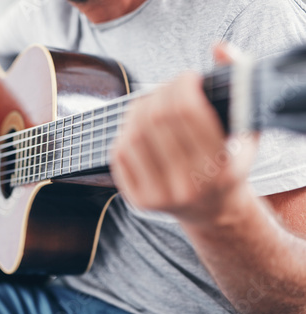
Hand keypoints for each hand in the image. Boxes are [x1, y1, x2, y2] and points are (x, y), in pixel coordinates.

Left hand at [110, 46, 257, 222]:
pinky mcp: (138, 200)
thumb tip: (218, 47)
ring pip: (134, 134)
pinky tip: (138, 124)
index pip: (188, 111)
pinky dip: (125, 130)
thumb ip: (239, 87)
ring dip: (139, 108)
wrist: (213, 212)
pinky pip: (119, 153)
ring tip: (152, 102)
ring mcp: (160, 196)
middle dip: (161, 91)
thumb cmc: (231, 165)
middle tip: (169, 86)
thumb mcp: (248, 132)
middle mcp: (188, 186)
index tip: (188, 77)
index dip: (183, 84)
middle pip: (158, 119)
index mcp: (219, 169)